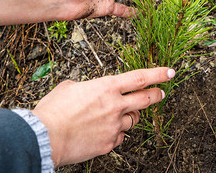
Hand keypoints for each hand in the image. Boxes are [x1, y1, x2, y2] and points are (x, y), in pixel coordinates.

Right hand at [32, 67, 175, 166]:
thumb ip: (85, 87)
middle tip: (161, 93)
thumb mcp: (68, 88)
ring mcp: (114, 126)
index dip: (158, 74)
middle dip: (156, 95)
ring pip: (133, 120)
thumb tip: (85, 91)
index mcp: (106, 87)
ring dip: (130, 116)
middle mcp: (115, 106)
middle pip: (146, 100)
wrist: (45, 135)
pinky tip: (105, 131)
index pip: (139, 78)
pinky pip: (119, 137)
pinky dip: (116, 133)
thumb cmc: (54, 110)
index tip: (169, 72)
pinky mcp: (108, 143)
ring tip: (120, 114)